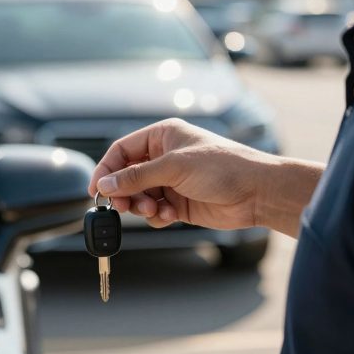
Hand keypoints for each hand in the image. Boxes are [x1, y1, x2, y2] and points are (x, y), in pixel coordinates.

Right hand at [88, 118, 321, 236]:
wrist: (257, 192)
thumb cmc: (222, 167)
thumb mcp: (173, 167)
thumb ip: (135, 177)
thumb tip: (104, 185)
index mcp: (162, 136)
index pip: (121, 150)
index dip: (106, 169)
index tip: (96, 190)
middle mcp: (164, 157)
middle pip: (127, 176)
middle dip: (124, 192)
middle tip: (124, 206)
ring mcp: (171, 181)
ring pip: (139, 196)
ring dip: (141, 206)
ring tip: (154, 211)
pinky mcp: (179, 203)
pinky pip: (155, 211)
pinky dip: (157, 216)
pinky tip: (171, 215)